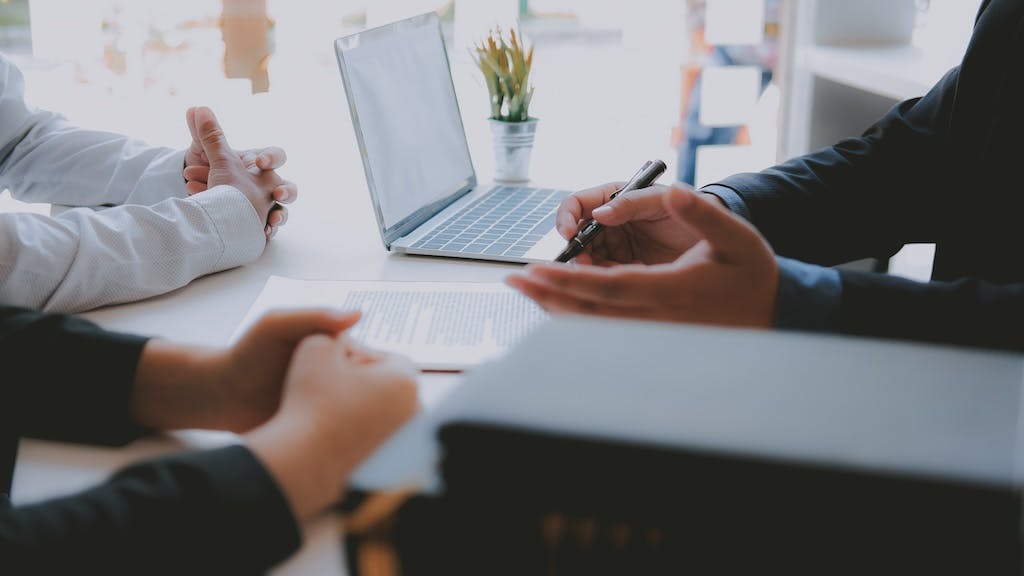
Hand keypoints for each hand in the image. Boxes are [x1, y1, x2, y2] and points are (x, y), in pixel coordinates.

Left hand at [130, 309, 360, 432]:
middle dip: (371, 401)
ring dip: (360, 421)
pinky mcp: (322, 426)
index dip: (373, 372)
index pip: (372, 360)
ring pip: (362, 413)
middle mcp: (338, 376)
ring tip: (347, 430)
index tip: (361, 385)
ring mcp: (332, 403)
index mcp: (335, 349)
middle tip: (355, 413)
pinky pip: (343, 432)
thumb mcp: (276, 326)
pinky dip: (346, 437)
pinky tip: (340, 443)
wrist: (221, 398)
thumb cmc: (246, 355)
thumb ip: (313, 317)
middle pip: (372, 389)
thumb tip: (358, 315)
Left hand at [183, 106, 297, 238]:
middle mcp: (268, 186)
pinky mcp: (260, 225)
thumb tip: (195, 108)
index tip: (260, 163)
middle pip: (290, 188)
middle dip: (287, 191)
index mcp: (260, 165)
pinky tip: (262, 234)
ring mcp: (266, 207)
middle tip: (278, 194)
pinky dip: (266, 232)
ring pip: (283, 213)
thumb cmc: (215, 174)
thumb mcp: (209, 155)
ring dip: (280, 217)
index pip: (277, 156)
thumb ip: (206, 134)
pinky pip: (269, 230)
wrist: (207, 199)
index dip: (272, 158)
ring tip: (271, 223)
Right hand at [245, 334, 417, 518]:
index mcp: (405, 381)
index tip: (336, 364)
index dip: (359, 356)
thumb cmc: (310, 403)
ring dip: (362, 404)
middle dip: (363, 380)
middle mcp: (414, 411)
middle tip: (332, 384)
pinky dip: (360, 429)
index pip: (388, 358)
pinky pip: (377, 435)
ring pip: (384, 410)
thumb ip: (332, 333)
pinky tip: (334, 429)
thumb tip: (341, 333)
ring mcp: (405, 440)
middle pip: (390, 384)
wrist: (303, 460)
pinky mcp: (392, 462)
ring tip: (331, 406)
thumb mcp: (315, 348)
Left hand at [508, 186, 778, 327]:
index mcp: (671, 292)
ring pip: (593, 324)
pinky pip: (604, 327)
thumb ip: (702, 213)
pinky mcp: (651, 333)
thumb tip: (673, 191)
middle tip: (512, 282)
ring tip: (526, 290)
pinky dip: (575, 315)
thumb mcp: (735, 235)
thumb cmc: (752, 272)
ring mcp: (652, 331)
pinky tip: (557, 302)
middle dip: (547, 296)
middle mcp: (655, 318)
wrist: (773, 311)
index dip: (567, 280)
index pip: (606, 287)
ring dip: (556, 307)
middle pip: (589, 313)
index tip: (535, 269)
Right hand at [555, 181, 712, 265]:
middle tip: (584, 262)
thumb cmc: (692, 208)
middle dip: (576, 249)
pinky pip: (607, 278)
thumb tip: (599, 213)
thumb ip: (632, 203)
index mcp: (615, 198)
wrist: (719, 236)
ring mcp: (616, 248)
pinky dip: (609, 281)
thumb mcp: (662, 201)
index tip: (568, 233)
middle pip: (576, 236)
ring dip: (589, 269)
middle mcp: (610, 223)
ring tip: (607, 273)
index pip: (578, 205)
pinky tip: (626, 280)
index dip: (567, 218)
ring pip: (587, 260)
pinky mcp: (626, 270)